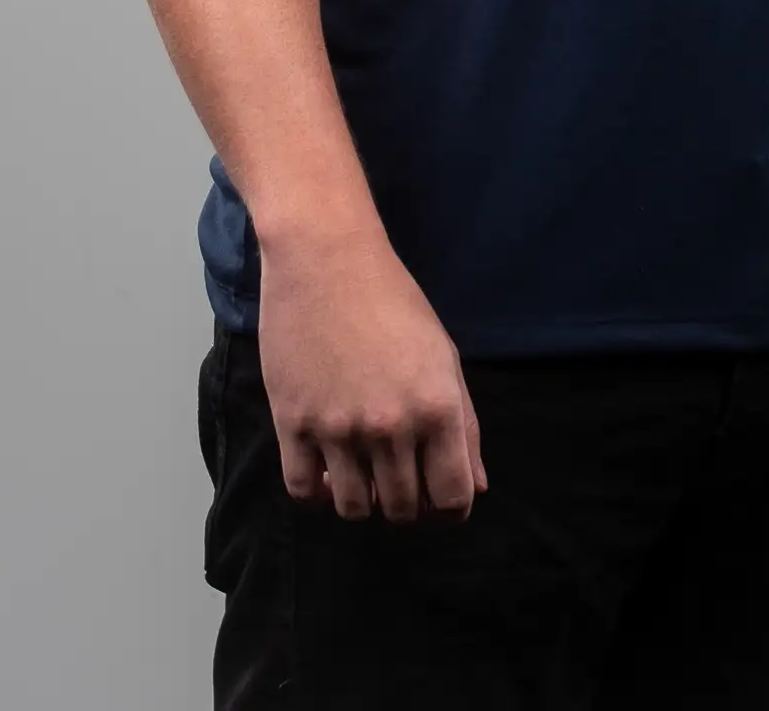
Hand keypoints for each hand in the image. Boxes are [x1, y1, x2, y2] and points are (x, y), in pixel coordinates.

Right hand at [256, 221, 488, 521]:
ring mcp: (339, 428)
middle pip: (402, 509)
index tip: (438, 499)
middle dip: (407, 504)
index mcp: (438, 407)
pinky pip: (303, 491)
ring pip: (354, 509)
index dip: (449, 509)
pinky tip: (325, 471)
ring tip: (362, 472)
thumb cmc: (392, 301)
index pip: (452, 499)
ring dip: (363, 501)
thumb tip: (475, 489)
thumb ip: (463, 427)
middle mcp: (391, 426)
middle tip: (398, 478)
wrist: (326, 259)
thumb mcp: (443, 356)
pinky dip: (317, 494)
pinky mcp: (293, 422)